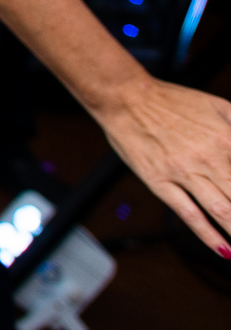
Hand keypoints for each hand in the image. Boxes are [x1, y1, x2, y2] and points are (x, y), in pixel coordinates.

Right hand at [96, 77, 230, 255]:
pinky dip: (209, 235)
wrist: (125, 97)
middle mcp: (209, 158)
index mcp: (227, 138)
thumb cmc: (172, 102)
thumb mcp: (221, 108)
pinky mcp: (160, 182)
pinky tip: (224, 249)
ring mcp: (183, 172)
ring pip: (222, 212)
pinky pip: (189, 214)